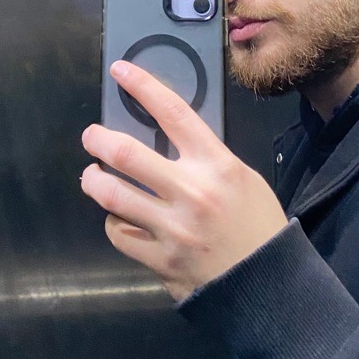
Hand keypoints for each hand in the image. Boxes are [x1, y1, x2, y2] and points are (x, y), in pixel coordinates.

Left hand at [80, 60, 287, 300]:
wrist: (268, 288)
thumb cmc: (258, 226)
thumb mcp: (243, 179)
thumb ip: (205, 158)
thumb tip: (166, 138)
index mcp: (217, 165)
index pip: (173, 113)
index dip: (142, 86)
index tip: (120, 70)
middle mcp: (192, 192)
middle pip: (126, 154)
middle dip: (98, 139)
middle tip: (90, 136)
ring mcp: (173, 228)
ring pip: (112, 194)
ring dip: (93, 180)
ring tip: (91, 175)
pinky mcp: (160, 260)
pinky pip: (119, 234)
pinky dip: (113, 222)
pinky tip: (117, 218)